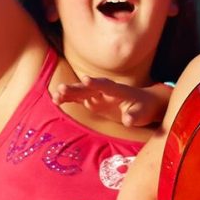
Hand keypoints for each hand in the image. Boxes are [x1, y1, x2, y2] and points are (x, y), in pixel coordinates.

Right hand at [52, 75, 166, 129]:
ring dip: (68, 93)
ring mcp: (98, 94)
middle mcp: (105, 90)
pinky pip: (78, 99)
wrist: (144, 103)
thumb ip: (134, 116)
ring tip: (54, 96)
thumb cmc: (145, 107)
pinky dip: (68, 99)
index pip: (107, 86)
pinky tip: (56, 101)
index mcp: (119, 90)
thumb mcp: (143, 113)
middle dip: (76, 88)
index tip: (85, 80)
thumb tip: (127, 120)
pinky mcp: (93, 101)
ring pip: (81, 92)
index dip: (96, 83)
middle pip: (89, 88)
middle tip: (61, 88)